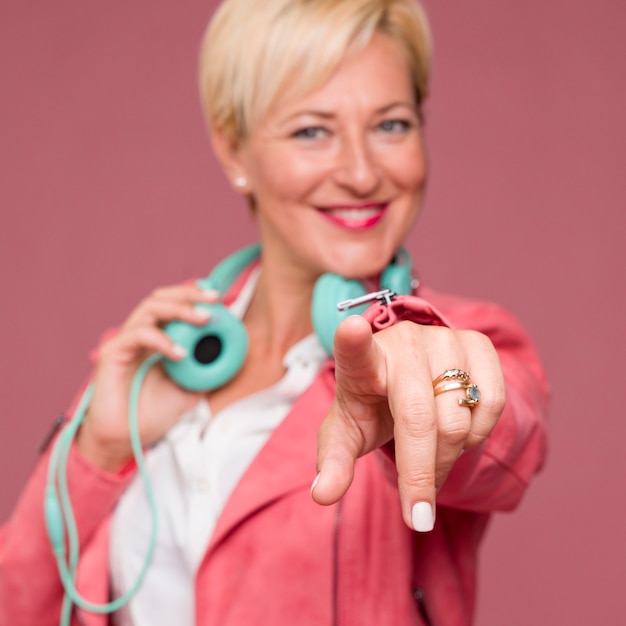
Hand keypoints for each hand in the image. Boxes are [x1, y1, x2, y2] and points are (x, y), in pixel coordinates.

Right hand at [76, 284, 219, 471]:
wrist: (123, 441)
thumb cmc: (150, 415)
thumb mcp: (190, 390)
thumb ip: (205, 371)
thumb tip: (232, 357)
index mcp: (156, 339)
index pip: (172, 305)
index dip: (194, 296)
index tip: (221, 298)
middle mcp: (138, 334)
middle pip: (161, 297)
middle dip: (190, 293)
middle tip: (216, 298)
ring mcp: (124, 341)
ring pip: (150, 308)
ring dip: (180, 309)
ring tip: (206, 319)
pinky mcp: (112, 352)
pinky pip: (139, 334)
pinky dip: (163, 339)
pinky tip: (181, 354)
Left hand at [311, 315, 504, 530]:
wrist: (408, 381)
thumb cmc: (373, 406)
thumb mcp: (348, 433)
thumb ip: (335, 461)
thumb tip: (323, 496)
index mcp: (362, 360)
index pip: (354, 347)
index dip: (353, 339)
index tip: (350, 330)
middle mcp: (403, 341)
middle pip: (419, 419)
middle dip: (419, 475)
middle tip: (417, 512)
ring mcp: (444, 338)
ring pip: (458, 420)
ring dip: (447, 458)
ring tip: (430, 459)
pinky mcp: (478, 343)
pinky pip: (491, 404)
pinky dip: (477, 435)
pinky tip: (458, 433)